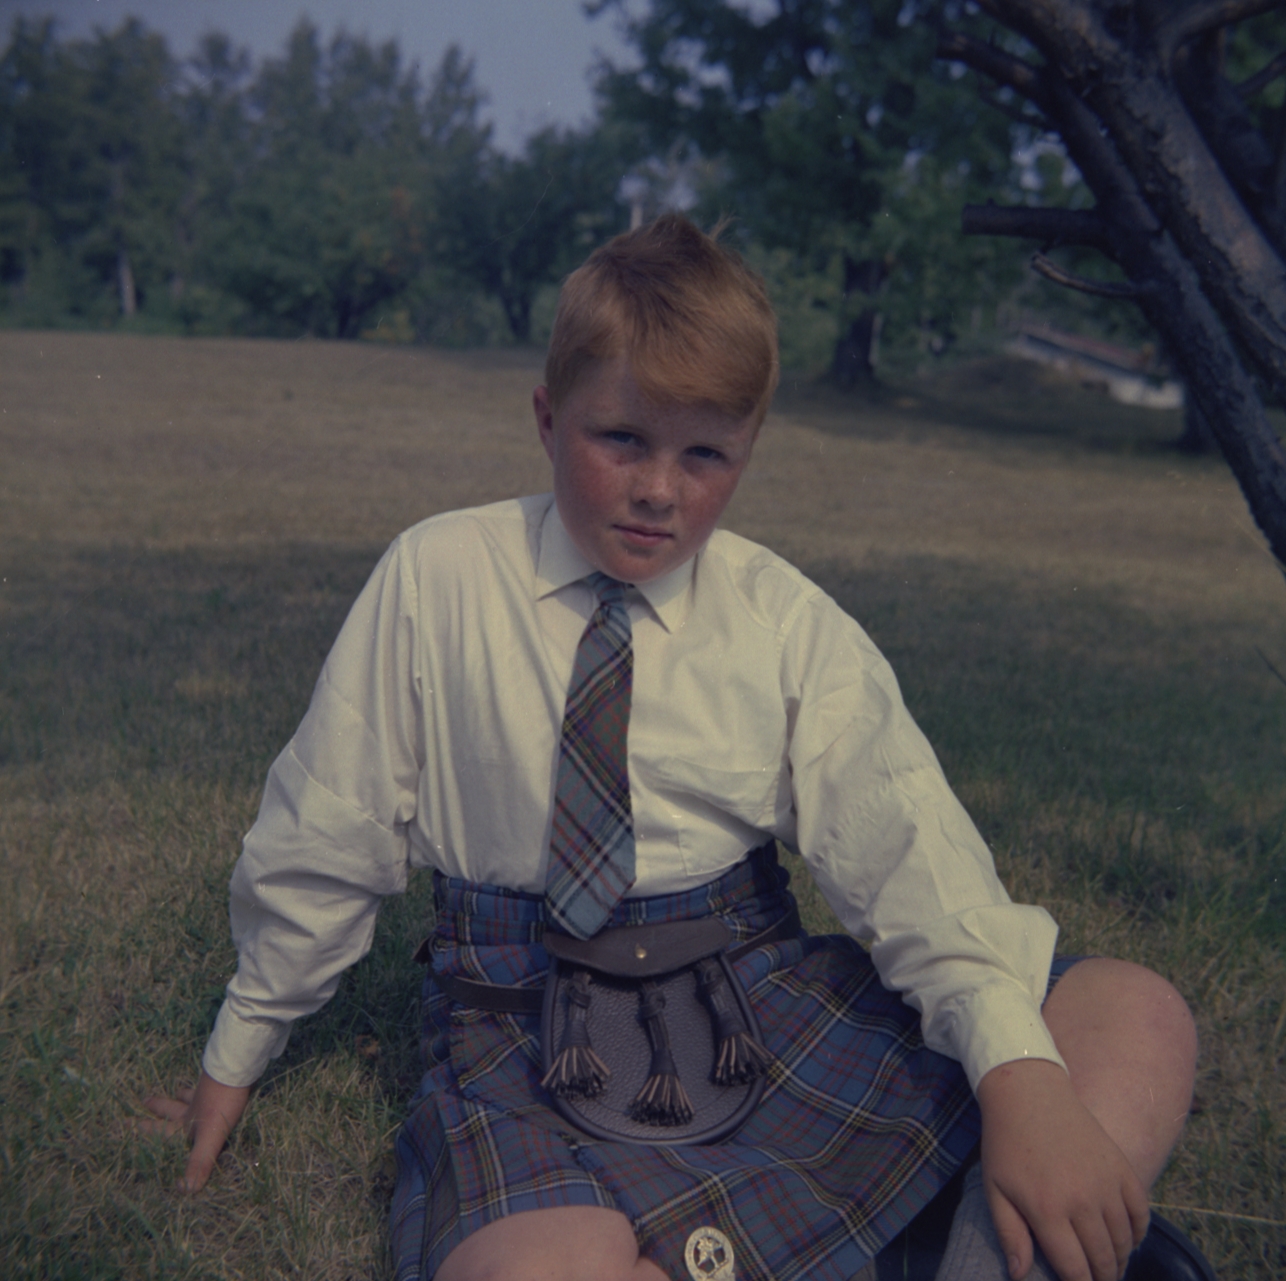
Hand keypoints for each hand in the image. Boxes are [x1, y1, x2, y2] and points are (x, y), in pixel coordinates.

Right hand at [139, 1070, 251, 1192]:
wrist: (238, 1070)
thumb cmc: (222, 1104)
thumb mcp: (210, 1137)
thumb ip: (198, 1162)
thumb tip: (183, 1190)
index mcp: (187, 1123)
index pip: (161, 1131)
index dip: (145, 1130)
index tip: (126, 1125)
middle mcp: (194, 1108)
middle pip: (172, 1109)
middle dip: (158, 1108)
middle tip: (143, 1100)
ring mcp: (208, 1094)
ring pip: (190, 1095)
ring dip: (182, 1095)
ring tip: (177, 1091)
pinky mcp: (224, 1083)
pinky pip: (211, 1086)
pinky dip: (207, 1086)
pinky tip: (211, 1083)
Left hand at [976, 1058, 1149, 1280]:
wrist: (1029, 1094)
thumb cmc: (1006, 1144)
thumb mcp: (996, 1189)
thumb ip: (1010, 1235)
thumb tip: (1019, 1276)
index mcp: (1047, 1210)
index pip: (1075, 1270)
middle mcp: (1082, 1201)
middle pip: (1103, 1260)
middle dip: (1102, 1278)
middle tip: (1097, 1280)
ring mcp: (1106, 1184)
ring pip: (1125, 1241)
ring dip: (1119, 1260)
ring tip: (1109, 1267)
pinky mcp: (1122, 1168)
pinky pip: (1141, 1214)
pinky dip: (1138, 1233)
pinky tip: (1127, 1241)